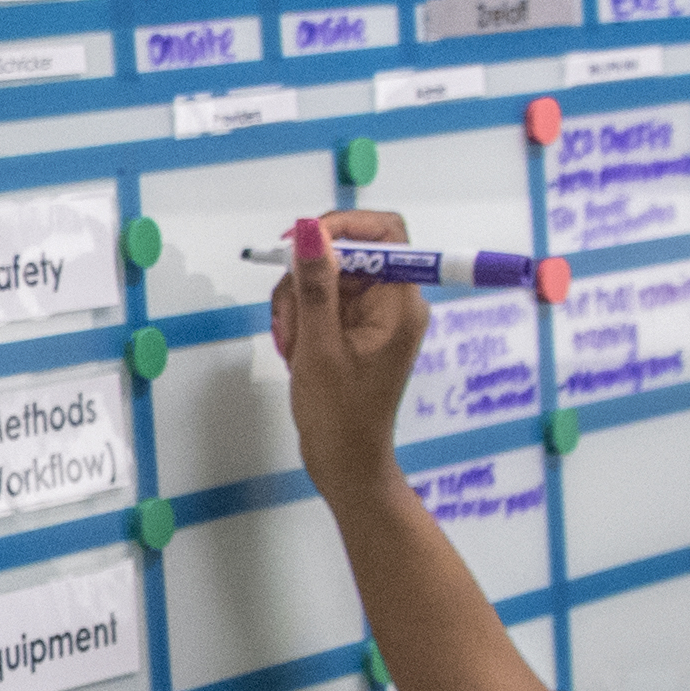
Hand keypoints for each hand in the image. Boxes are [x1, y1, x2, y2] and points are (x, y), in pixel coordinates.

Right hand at [265, 205, 429, 491]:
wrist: (344, 463)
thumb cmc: (339, 415)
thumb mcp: (319, 346)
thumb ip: (314, 285)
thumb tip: (310, 231)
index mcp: (400, 303)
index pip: (384, 233)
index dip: (342, 227)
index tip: (301, 244)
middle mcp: (393, 302)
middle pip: (346, 255)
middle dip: (307, 279)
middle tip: (289, 318)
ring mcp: (374, 316)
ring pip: (327, 278)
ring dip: (298, 304)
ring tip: (292, 345)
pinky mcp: (356, 328)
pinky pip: (323, 302)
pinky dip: (302, 319)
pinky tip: (296, 350)